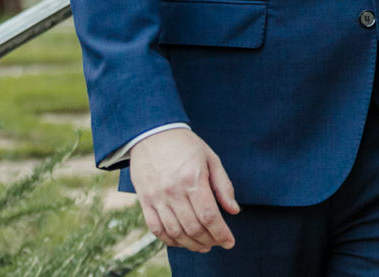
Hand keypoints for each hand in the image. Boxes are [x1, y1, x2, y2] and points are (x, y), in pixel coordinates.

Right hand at [129, 128, 238, 251]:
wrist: (152, 133)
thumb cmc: (186, 145)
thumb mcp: (211, 158)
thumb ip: (223, 186)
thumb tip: (234, 210)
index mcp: (193, 179)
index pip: (209, 216)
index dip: (221, 233)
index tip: (229, 242)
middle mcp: (173, 191)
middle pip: (193, 227)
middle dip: (209, 240)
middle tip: (218, 243)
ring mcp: (157, 198)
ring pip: (175, 232)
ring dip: (191, 244)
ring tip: (203, 246)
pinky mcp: (144, 201)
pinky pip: (156, 229)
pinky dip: (170, 240)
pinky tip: (181, 241)